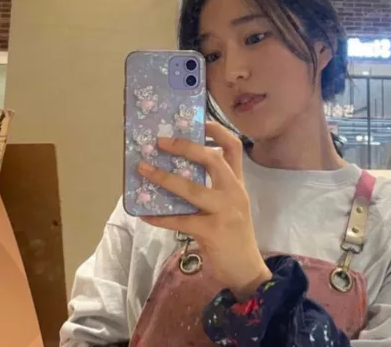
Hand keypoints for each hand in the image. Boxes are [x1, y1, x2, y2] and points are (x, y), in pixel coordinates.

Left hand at [138, 122, 270, 299]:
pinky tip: (145, 214)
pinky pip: (180, 220)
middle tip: (161, 142)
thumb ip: (213, 189)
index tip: (198, 122)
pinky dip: (160, 217)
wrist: (246, 269)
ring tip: (143, 170)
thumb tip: (175, 172)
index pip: (233, 148)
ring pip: (192, 189)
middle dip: (186, 147)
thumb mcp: (230, 206)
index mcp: (238, 184)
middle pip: (213, 160)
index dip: (216, 131)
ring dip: (164, 178)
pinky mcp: (213, 231)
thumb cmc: (233, 236)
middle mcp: (234, 193)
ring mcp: (225, 212)